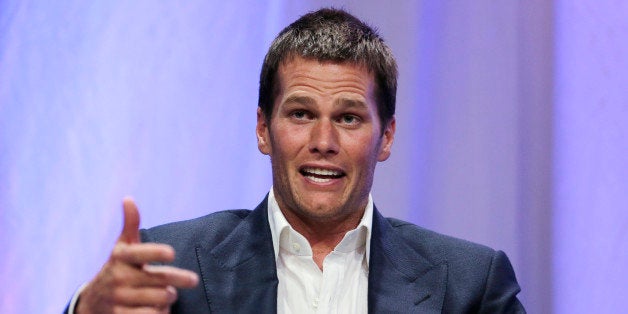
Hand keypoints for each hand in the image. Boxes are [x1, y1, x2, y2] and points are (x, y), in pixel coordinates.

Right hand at [77, 197, 198, 312]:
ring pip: (159, 300)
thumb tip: (128, 198)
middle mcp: (118, 278)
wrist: (92, 303)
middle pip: (160, 280)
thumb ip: (130, 225)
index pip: (139, 253)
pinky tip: (158, 309)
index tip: (172, 252)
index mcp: (120, 257)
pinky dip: (161, 313)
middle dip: (178, 280)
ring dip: (169, 298)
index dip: (155, 253)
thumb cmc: (118, 269)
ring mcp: (119, 299)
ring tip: (168, 295)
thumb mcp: (122, 248)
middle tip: (192, 280)